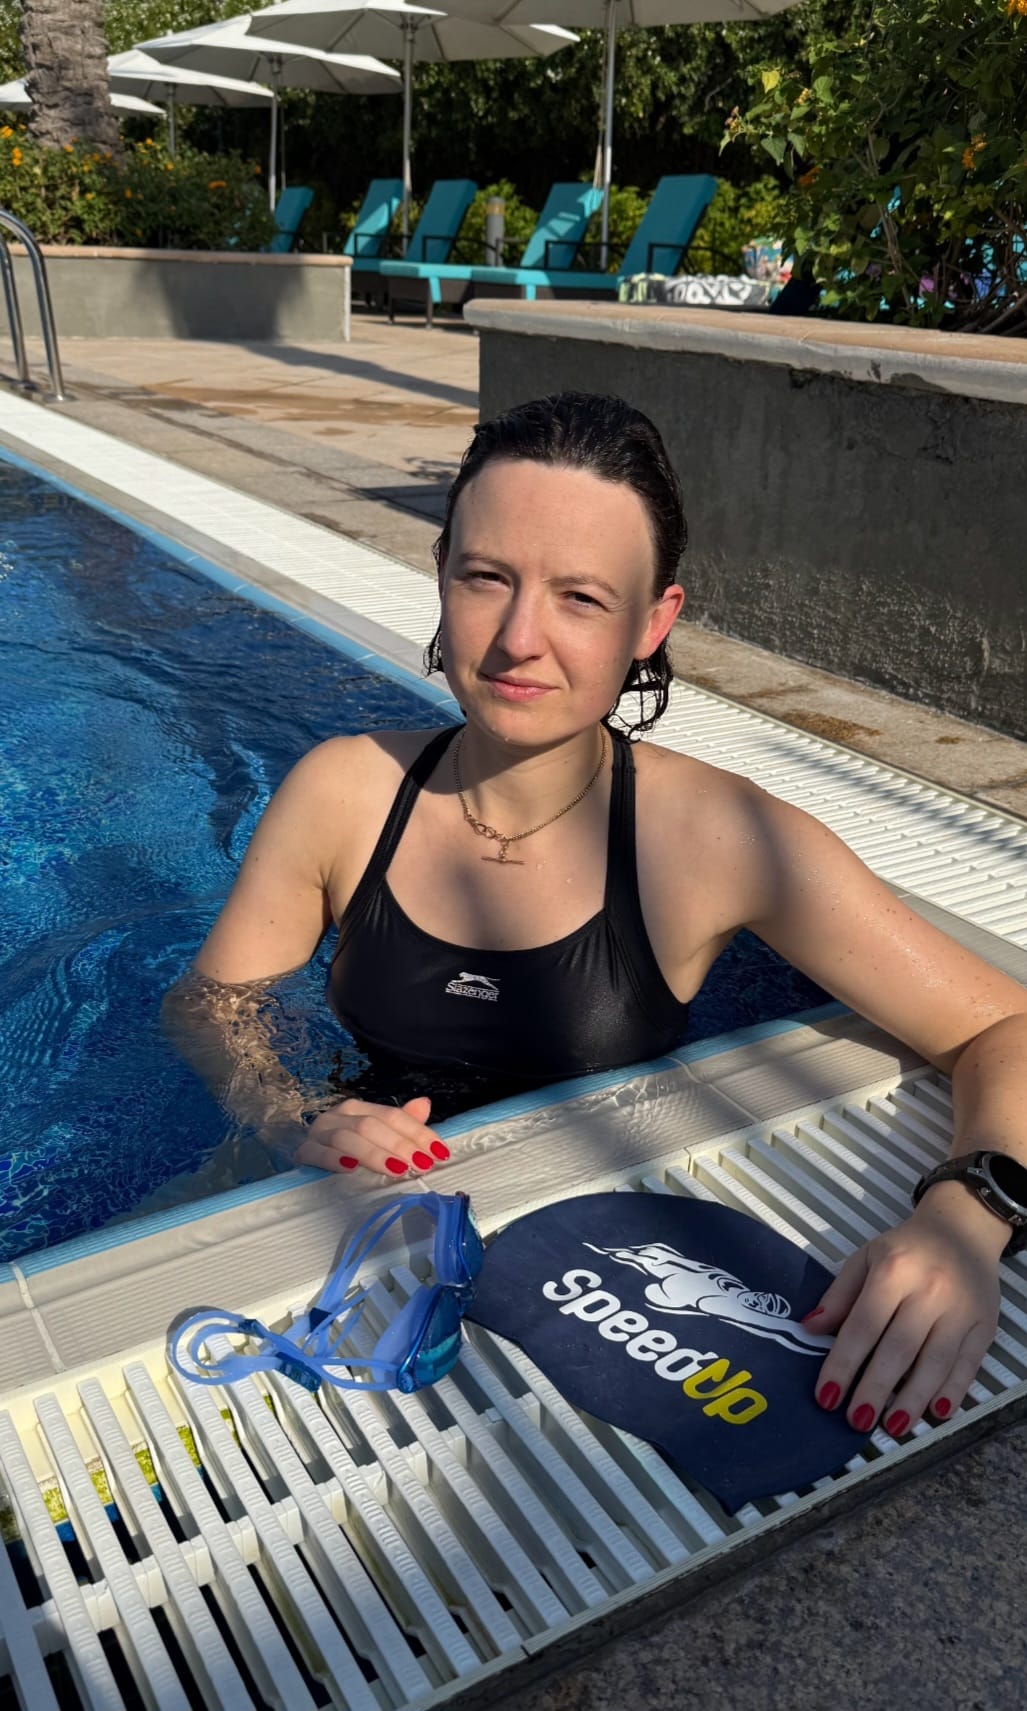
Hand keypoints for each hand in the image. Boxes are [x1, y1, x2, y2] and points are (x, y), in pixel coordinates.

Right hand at [294, 1094, 450, 1178]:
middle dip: (401, 1146)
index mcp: (359, 1109)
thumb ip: (402, 1124)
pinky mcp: (303, 1152)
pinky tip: (351, 1169)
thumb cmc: (348, 1151)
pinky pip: (317, 1153)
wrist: (308, 1162)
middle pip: (372, 1126)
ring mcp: (319, 1133)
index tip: (440, 1153)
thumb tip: (425, 1104)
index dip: (419, 1133)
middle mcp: (339, 1115)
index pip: (393, 1116)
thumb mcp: (377, 1137)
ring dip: (375, 1154)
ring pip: (349, 1138)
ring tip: (398, 1170)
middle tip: (422, 1165)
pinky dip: (334, 1160)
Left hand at [803, 1181, 1005, 1436]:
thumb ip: (839, 1296)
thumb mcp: (865, 1259)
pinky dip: (952, 1391)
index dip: (844, 1364)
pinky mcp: (985, 1325)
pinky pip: (968, 1365)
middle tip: (855, 1421)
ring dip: (913, 1399)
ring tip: (892, 1427)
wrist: (962, 1230)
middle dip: (875, 1389)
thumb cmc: (905, 1250)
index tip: (827, 1396)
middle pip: (899, 1349)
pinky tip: (935, 1412)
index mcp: (893, 1271)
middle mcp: (929, 1291)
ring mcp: (961, 1310)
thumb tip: (809, 1329)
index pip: (863, 1326)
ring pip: (936, 1363)